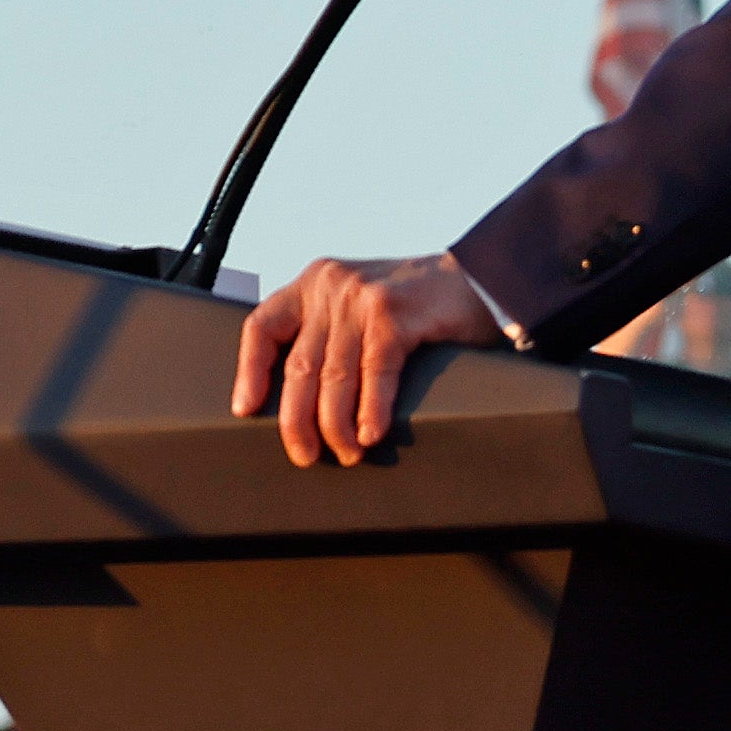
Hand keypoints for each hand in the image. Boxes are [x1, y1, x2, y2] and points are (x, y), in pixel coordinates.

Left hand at [229, 252, 491, 465]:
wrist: (484, 275)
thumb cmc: (420, 302)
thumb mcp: (360, 303)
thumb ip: (331, 331)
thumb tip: (304, 400)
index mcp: (314, 282)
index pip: (262, 326)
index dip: (250, 371)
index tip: (246, 410)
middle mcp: (331, 286)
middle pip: (299, 365)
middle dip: (298, 420)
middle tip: (305, 456)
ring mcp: (362, 298)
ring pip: (334, 375)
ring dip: (336, 424)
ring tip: (346, 454)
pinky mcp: (396, 314)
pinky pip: (375, 372)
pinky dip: (372, 409)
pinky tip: (371, 434)